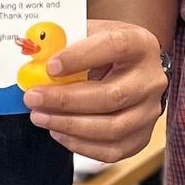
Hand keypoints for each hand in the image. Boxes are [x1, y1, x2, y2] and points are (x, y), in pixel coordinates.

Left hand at [24, 19, 165, 164]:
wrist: (131, 69)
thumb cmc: (106, 50)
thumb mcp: (90, 34)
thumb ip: (66, 43)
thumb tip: (35, 58)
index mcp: (140, 45)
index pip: (115, 47)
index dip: (81, 57)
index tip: (50, 66)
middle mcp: (151, 79)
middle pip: (112, 96)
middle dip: (66, 100)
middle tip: (34, 98)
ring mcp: (150, 111)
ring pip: (112, 128)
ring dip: (69, 125)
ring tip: (40, 117)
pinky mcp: (142, 137)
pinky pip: (112, 150)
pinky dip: (80, 145)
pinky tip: (58, 132)